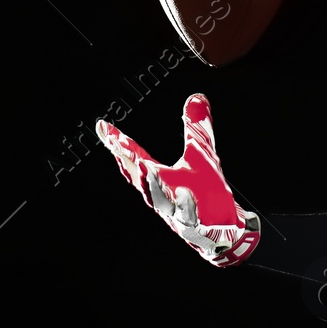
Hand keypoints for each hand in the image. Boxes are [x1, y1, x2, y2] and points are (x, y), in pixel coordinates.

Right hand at [97, 93, 260, 266]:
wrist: (223, 230)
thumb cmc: (207, 194)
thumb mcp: (202, 154)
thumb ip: (197, 126)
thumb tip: (197, 97)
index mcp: (158, 179)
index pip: (134, 157)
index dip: (118, 142)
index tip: (103, 126)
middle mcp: (161, 196)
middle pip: (140, 177)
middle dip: (128, 161)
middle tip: (118, 144)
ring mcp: (176, 212)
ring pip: (159, 200)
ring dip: (152, 185)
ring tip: (148, 169)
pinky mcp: (194, 225)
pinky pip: (188, 216)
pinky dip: (185, 206)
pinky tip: (186, 194)